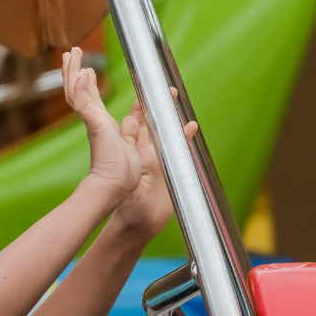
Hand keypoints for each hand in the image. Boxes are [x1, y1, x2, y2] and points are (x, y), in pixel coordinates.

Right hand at [63, 47, 138, 204]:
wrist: (116, 186)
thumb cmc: (123, 172)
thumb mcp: (131, 145)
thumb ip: (130, 132)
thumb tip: (130, 120)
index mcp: (101, 125)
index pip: (91, 97)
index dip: (87, 82)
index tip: (85, 68)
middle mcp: (94, 121)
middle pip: (78, 90)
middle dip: (74, 70)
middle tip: (71, 52)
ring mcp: (93, 123)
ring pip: (77, 92)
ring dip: (74, 72)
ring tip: (72, 54)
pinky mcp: (96, 126)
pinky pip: (86, 104)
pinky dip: (82, 88)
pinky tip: (83, 72)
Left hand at [113, 98, 197, 235]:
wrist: (139, 225)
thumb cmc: (126, 205)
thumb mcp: (124, 177)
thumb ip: (128, 153)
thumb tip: (127, 122)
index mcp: (130, 152)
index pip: (134, 124)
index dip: (139, 109)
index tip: (144, 92)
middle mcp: (144, 154)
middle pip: (153, 125)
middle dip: (158, 107)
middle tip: (166, 91)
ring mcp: (159, 160)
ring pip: (167, 134)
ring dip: (172, 120)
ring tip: (177, 101)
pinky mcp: (171, 169)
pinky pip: (180, 149)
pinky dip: (186, 138)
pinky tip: (191, 127)